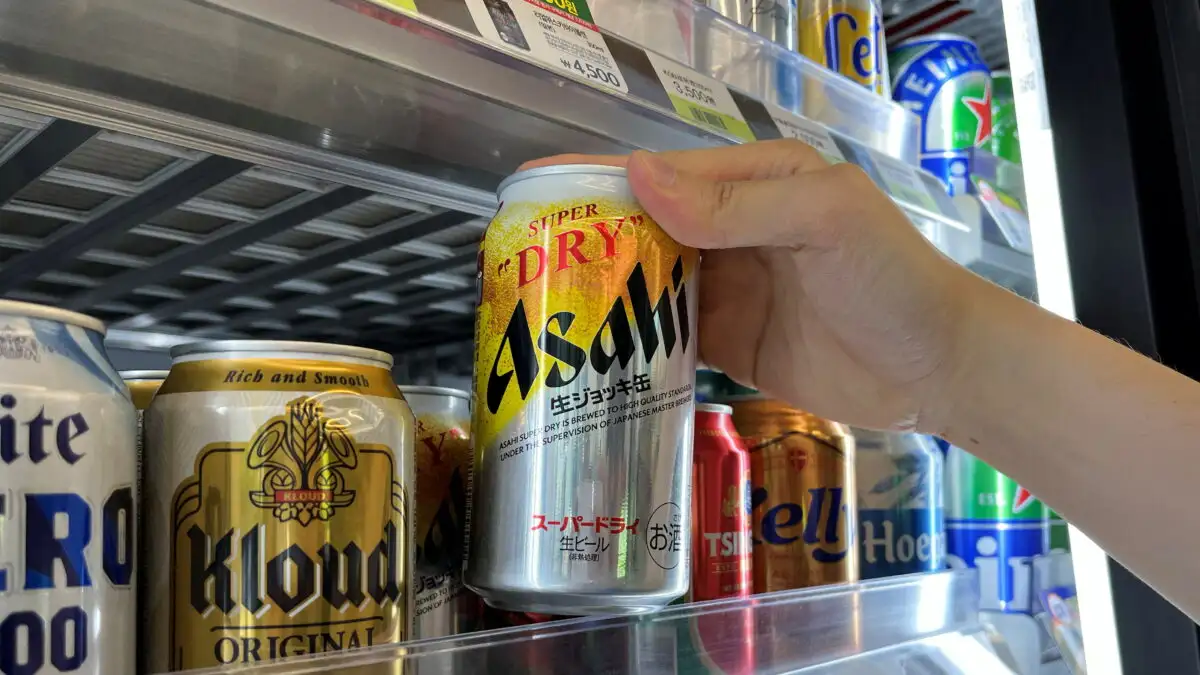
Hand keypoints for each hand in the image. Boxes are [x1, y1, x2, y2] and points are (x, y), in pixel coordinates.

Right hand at [521, 141, 996, 432]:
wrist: (938, 369)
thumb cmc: (891, 278)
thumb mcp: (824, 220)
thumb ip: (735, 204)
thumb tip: (639, 178)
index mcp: (754, 183)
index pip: (664, 176)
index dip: (604, 185)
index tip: (542, 199)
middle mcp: (734, 231)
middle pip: (648, 231)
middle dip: (592, 244)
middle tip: (530, 268)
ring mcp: (730, 289)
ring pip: (652, 285)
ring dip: (608, 296)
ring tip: (547, 314)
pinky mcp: (731, 343)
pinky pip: (671, 337)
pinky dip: (636, 343)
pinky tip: (596, 357)